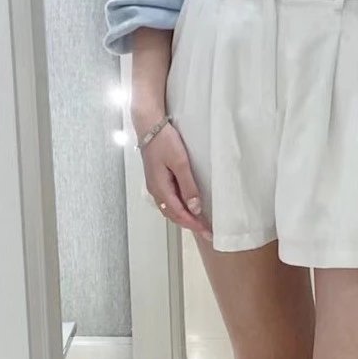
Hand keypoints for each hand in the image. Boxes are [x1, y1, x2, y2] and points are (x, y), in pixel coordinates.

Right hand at [137, 118, 212, 240]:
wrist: (148, 125)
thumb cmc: (164, 141)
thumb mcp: (180, 163)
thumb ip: (188, 186)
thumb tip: (195, 208)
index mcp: (161, 189)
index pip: (180, 214)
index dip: (194, 225)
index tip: (208, 233)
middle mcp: (156, 191)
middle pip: (174, 215)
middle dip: (190, 225)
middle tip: (207, 232)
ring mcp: (155, 186)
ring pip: (170, 210)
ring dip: (184, 218)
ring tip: (199, 224)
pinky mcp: (157, 180)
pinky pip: (168, 201)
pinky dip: (179, 209)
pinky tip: (187, 208)